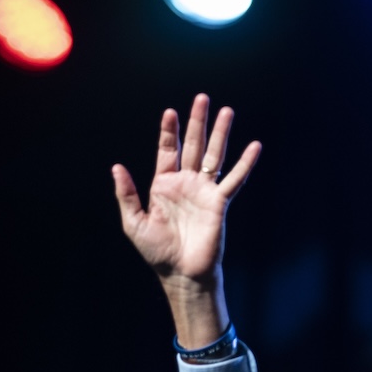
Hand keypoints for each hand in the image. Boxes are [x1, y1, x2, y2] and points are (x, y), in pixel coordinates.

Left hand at [112, 93, 261, 346]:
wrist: (181, 273)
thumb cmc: (157, 252)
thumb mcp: (134, 223)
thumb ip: (126, 195)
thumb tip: (116, 167)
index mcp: (164, 185)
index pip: (167, 151)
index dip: (169, 132)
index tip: (170, 113)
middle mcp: (186, 184)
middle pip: (193, 146)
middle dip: (197, 122)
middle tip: (202, 98)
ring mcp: (204, 192)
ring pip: (214, 156)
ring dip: (220, 134)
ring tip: (227, 111)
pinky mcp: (219, 203)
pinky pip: (234, 179)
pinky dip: (245, 163)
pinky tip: (255, 146)